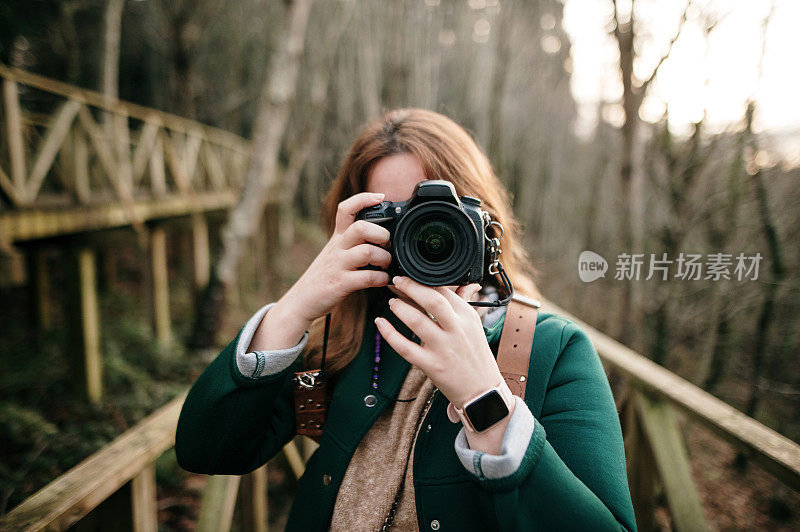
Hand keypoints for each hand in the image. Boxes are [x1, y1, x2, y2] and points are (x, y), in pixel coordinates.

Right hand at [281, 192, 391, 323]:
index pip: (346, 209)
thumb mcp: (335, 252)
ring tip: (386, 265)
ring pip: (368, 252)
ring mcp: (339, 265)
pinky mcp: (341, 284)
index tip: (380, 197)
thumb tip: (381, 235)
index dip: (364, 199)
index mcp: (337, 238)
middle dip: (382, 234)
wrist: (301, 300)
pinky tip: (383, 280)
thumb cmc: (325, 276)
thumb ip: (352, 242)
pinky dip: (381, 279)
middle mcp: (337, 248)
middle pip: (361, 227)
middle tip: (387, 246)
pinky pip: (368, 278)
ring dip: (384, 259)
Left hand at [375, 275, 501, 408]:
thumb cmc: (476, 355)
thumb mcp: (475, 326)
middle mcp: (456, 330)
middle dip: (410, 286)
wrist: (482, 391)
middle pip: (432, 300)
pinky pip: (405, 347)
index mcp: (467, 317)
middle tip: (397, 280)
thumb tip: (468, 283)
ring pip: (415, 321)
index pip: (444, 290)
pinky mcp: (431, 365)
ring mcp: (443, 348)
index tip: (410, 275)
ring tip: (392, 302)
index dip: (424, 280)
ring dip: (399, 307)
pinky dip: (389, 333)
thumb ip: (465, 303)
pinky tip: (380, 323)